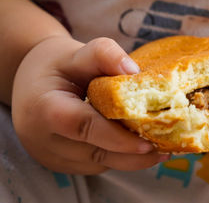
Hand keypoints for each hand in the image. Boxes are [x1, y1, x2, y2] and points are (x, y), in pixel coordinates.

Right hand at [12, 36, 168, 173]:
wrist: (31, 82)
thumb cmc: (57, 65)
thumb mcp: (77, 52)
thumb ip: (104, 55)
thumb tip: (135, 71)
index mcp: (44, 108)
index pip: (85, 126)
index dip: (118, 137)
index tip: (149, 141)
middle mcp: (43, 139)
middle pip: (96, 151)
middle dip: (134, 153)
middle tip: (168, 147)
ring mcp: (50, 156)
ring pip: (99, 163)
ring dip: (131, 159)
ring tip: (163, 148)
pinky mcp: (60, 164)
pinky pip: (95, 164)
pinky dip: (119, 157)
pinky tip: (141, 148)